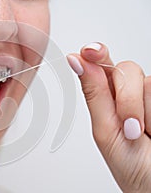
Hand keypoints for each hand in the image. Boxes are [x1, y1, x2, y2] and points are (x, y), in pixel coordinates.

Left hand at [67, 43, 150, 191]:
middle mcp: (129, 95)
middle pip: (125, 70)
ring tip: (146, 135)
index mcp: (107, 101)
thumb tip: (77, 60)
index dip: (94, 56)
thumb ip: (95, 94)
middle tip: (131, 127)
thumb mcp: (106, 131)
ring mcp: (150, 98)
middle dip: (127, 99)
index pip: (99, 68)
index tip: (88, 52)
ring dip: (145, 111)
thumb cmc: (133, 168)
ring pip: (148, 82)